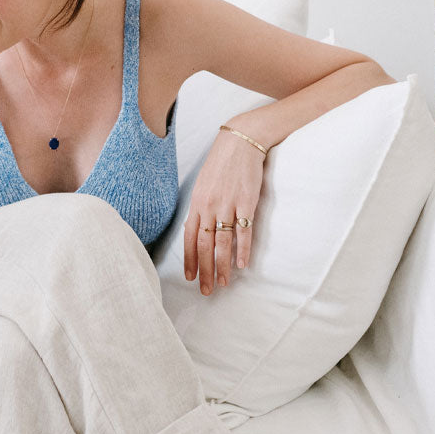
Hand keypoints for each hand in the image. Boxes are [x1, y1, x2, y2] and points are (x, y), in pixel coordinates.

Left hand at [182, 129, 264, 295]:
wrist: (240, 142)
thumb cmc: (222, 163)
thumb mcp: (204, 184)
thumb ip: (201, 207)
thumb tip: (199, 228)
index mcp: (196, 203)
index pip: (189, 237)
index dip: (189, 259)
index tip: (190, 278)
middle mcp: (208, 206)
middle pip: (204, 245)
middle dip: (204, 270)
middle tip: (205, 291)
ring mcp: (227, 205)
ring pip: (222, 243)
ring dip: (222, 266)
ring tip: (222, 283)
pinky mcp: (245, 202)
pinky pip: (243, 231)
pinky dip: (242, 249)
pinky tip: (242, 265)